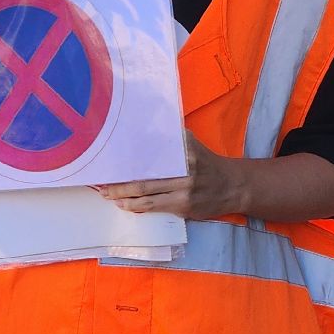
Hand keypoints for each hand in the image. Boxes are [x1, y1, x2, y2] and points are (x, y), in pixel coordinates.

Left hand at [98, 134, 247, 219]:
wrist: (233, 186)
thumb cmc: (207, 163)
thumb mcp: (192, 143)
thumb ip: (171, 136)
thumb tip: (141, 126)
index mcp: (184, 150)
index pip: (148, 154)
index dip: (125, 161)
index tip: (107, 161)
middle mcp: (184, 169)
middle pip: (142, 177)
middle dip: (117, 182)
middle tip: (100, 183)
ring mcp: (184, 189)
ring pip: (145, 194)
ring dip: (122, 196)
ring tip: (107, 195)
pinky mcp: (184, 206)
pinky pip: (153, 207)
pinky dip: (135, 206)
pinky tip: (124, 204)